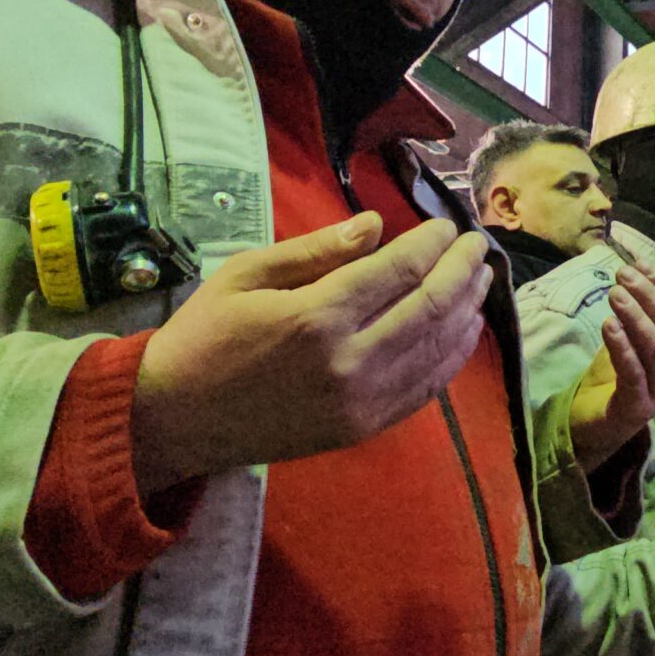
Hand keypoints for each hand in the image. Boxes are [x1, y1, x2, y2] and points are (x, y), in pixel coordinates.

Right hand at [129, 215, 492, 490]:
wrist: (173, 419)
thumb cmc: (204, 335)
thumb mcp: (247, 274)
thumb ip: (316, 251)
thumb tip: (377, 225)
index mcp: (316, 317)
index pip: (399, 271)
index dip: (432, 244)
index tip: (446, 226)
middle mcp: (347, 362)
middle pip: (430, 307)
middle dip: (462, 270)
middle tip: (478, 244)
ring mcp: (359, 402)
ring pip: (437, 350)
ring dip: (467, 311)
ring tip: (480, 280)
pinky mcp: (361, 429)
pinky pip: (424, 390)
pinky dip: (451, 357)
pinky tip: (462, 331)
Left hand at [569, 263, 654, 471]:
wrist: (595, 427)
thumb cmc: (613, 380)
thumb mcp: (629, 342)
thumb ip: (634, 315)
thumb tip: (630, 272)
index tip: (641, 263)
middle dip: (649, 296)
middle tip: (623, 275)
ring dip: (637, 317)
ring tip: (615, 294)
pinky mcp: (638, 407)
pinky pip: (634, 374)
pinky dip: (623, 347)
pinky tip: (609, 325)